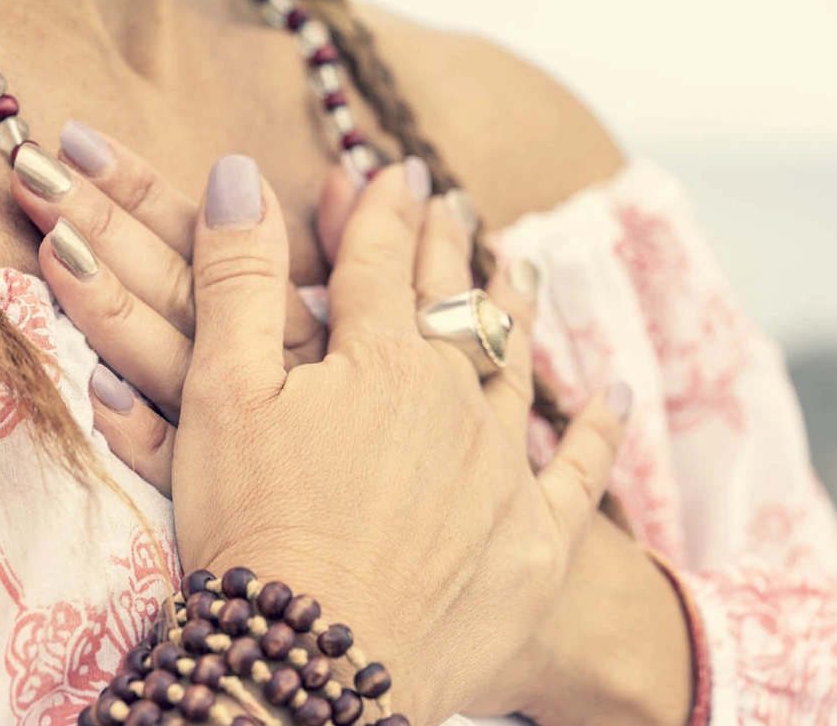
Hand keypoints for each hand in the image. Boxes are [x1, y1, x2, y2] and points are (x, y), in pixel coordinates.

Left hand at [11, 122, 358, 493]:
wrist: (392, 583)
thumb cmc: (389, 458)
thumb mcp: (366, 342)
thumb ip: (293, 267)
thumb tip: (243, 174)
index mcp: (292, 330)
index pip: (208, 244)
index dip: (145, 192)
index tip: (77, 140)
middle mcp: (254, 372)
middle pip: (178, 286)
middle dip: (112, 220)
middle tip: (39, 160)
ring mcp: (230, 438)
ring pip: (165, 359)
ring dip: (107, 300)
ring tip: (49, 239)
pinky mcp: (218, 502)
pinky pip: (174, 466)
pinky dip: (138, 433)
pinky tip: (96, 395)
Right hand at [170, 153, 629, 724]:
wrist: (320, 665)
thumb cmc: (256, 530)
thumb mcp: (222, 395)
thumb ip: (237, 280)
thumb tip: (237, 174)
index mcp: (379, 361)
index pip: (381, 261)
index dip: (382, 209)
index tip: (393, 171)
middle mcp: (453, 400)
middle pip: (451, 302)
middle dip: (447, 246)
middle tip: (452, 202)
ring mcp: (500, 470)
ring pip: (515, 365)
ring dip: (515, 309)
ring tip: (519, 265)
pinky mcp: (533, 541)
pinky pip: (579, 471)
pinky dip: (597, 430)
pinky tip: (614, 396)